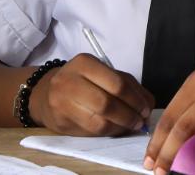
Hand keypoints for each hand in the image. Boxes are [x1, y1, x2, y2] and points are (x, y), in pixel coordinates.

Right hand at [30, 54, 153, 135]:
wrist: (46, 93)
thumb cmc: (83, 81)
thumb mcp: (103, 73)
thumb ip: (127, 85)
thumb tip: (148, 105)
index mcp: (84, 63)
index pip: (116, 83)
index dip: (135, 99)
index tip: (145, 108)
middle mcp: (69, 81)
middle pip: (107, 103)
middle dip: (129, 115)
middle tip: (140, 121)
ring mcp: (62, 102)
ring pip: (99, 121)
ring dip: (121, 126)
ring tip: (131, 126)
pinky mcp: (61, 122)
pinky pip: (92, 131)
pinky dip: (110, 132)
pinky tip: (116, 129)